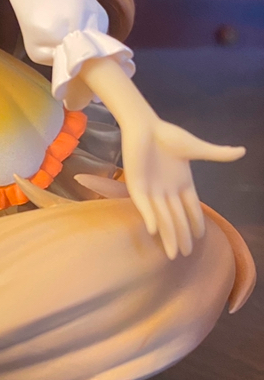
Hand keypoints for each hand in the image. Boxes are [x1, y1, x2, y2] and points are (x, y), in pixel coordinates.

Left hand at [121, 115, 244, 259]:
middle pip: (177, 217)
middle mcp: (167, 190)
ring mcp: (152, 189)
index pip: (191, 208)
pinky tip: (154, 231)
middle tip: (187, 254)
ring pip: (162, 216)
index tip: (200, 237)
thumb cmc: (167, 135)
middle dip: (182, 236)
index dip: (195, 222)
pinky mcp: (136, 185)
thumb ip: (217, 153)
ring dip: (167, 234)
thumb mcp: (195, 147)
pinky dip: (149, 217)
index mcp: (182, 182)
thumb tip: (242, 151)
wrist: (143, 125)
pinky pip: (143, 205)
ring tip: (172, 253)